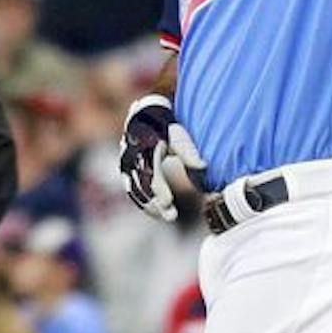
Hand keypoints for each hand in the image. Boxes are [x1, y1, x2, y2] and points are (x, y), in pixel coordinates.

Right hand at [119, 95, 205, 223]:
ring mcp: (128, 165)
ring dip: (150, 205)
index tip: (169, 203)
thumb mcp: (179, 136)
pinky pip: (133, 190)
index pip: (151, 174)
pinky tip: (156, 212)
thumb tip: (204, 167)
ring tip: (167, 216)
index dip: (159, 190)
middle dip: (156, 203)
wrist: (147, 116)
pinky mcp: (128, 172)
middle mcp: (132, 158)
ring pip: (135, 191)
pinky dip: (144, 202)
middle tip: (171, 216)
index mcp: (145, 148)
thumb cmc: (167, 126)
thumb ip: (188, 153)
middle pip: (142, 187)